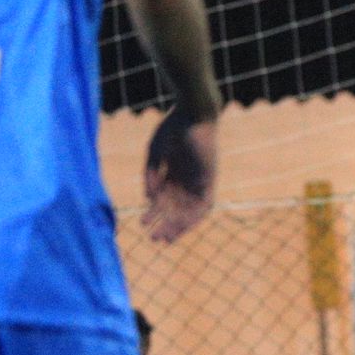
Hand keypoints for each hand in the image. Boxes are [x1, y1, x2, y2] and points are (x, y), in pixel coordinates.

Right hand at [142, 108, 217, 242]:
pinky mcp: (210, 180)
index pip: (165, 201)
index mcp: (173, 174)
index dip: (156, 215)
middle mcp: (187, 181)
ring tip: (163, 238)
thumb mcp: (155, 154)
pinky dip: (192, 215)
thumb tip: (148, 199)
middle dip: (165, 225)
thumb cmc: (172, 129)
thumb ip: (151, 176)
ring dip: (178, 226)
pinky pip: (203, 204)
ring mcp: (199, 181)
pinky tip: (179, 224)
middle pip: (176, 210)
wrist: (193, 114)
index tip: (144, 226)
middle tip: (153, 240)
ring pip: (189, 211)